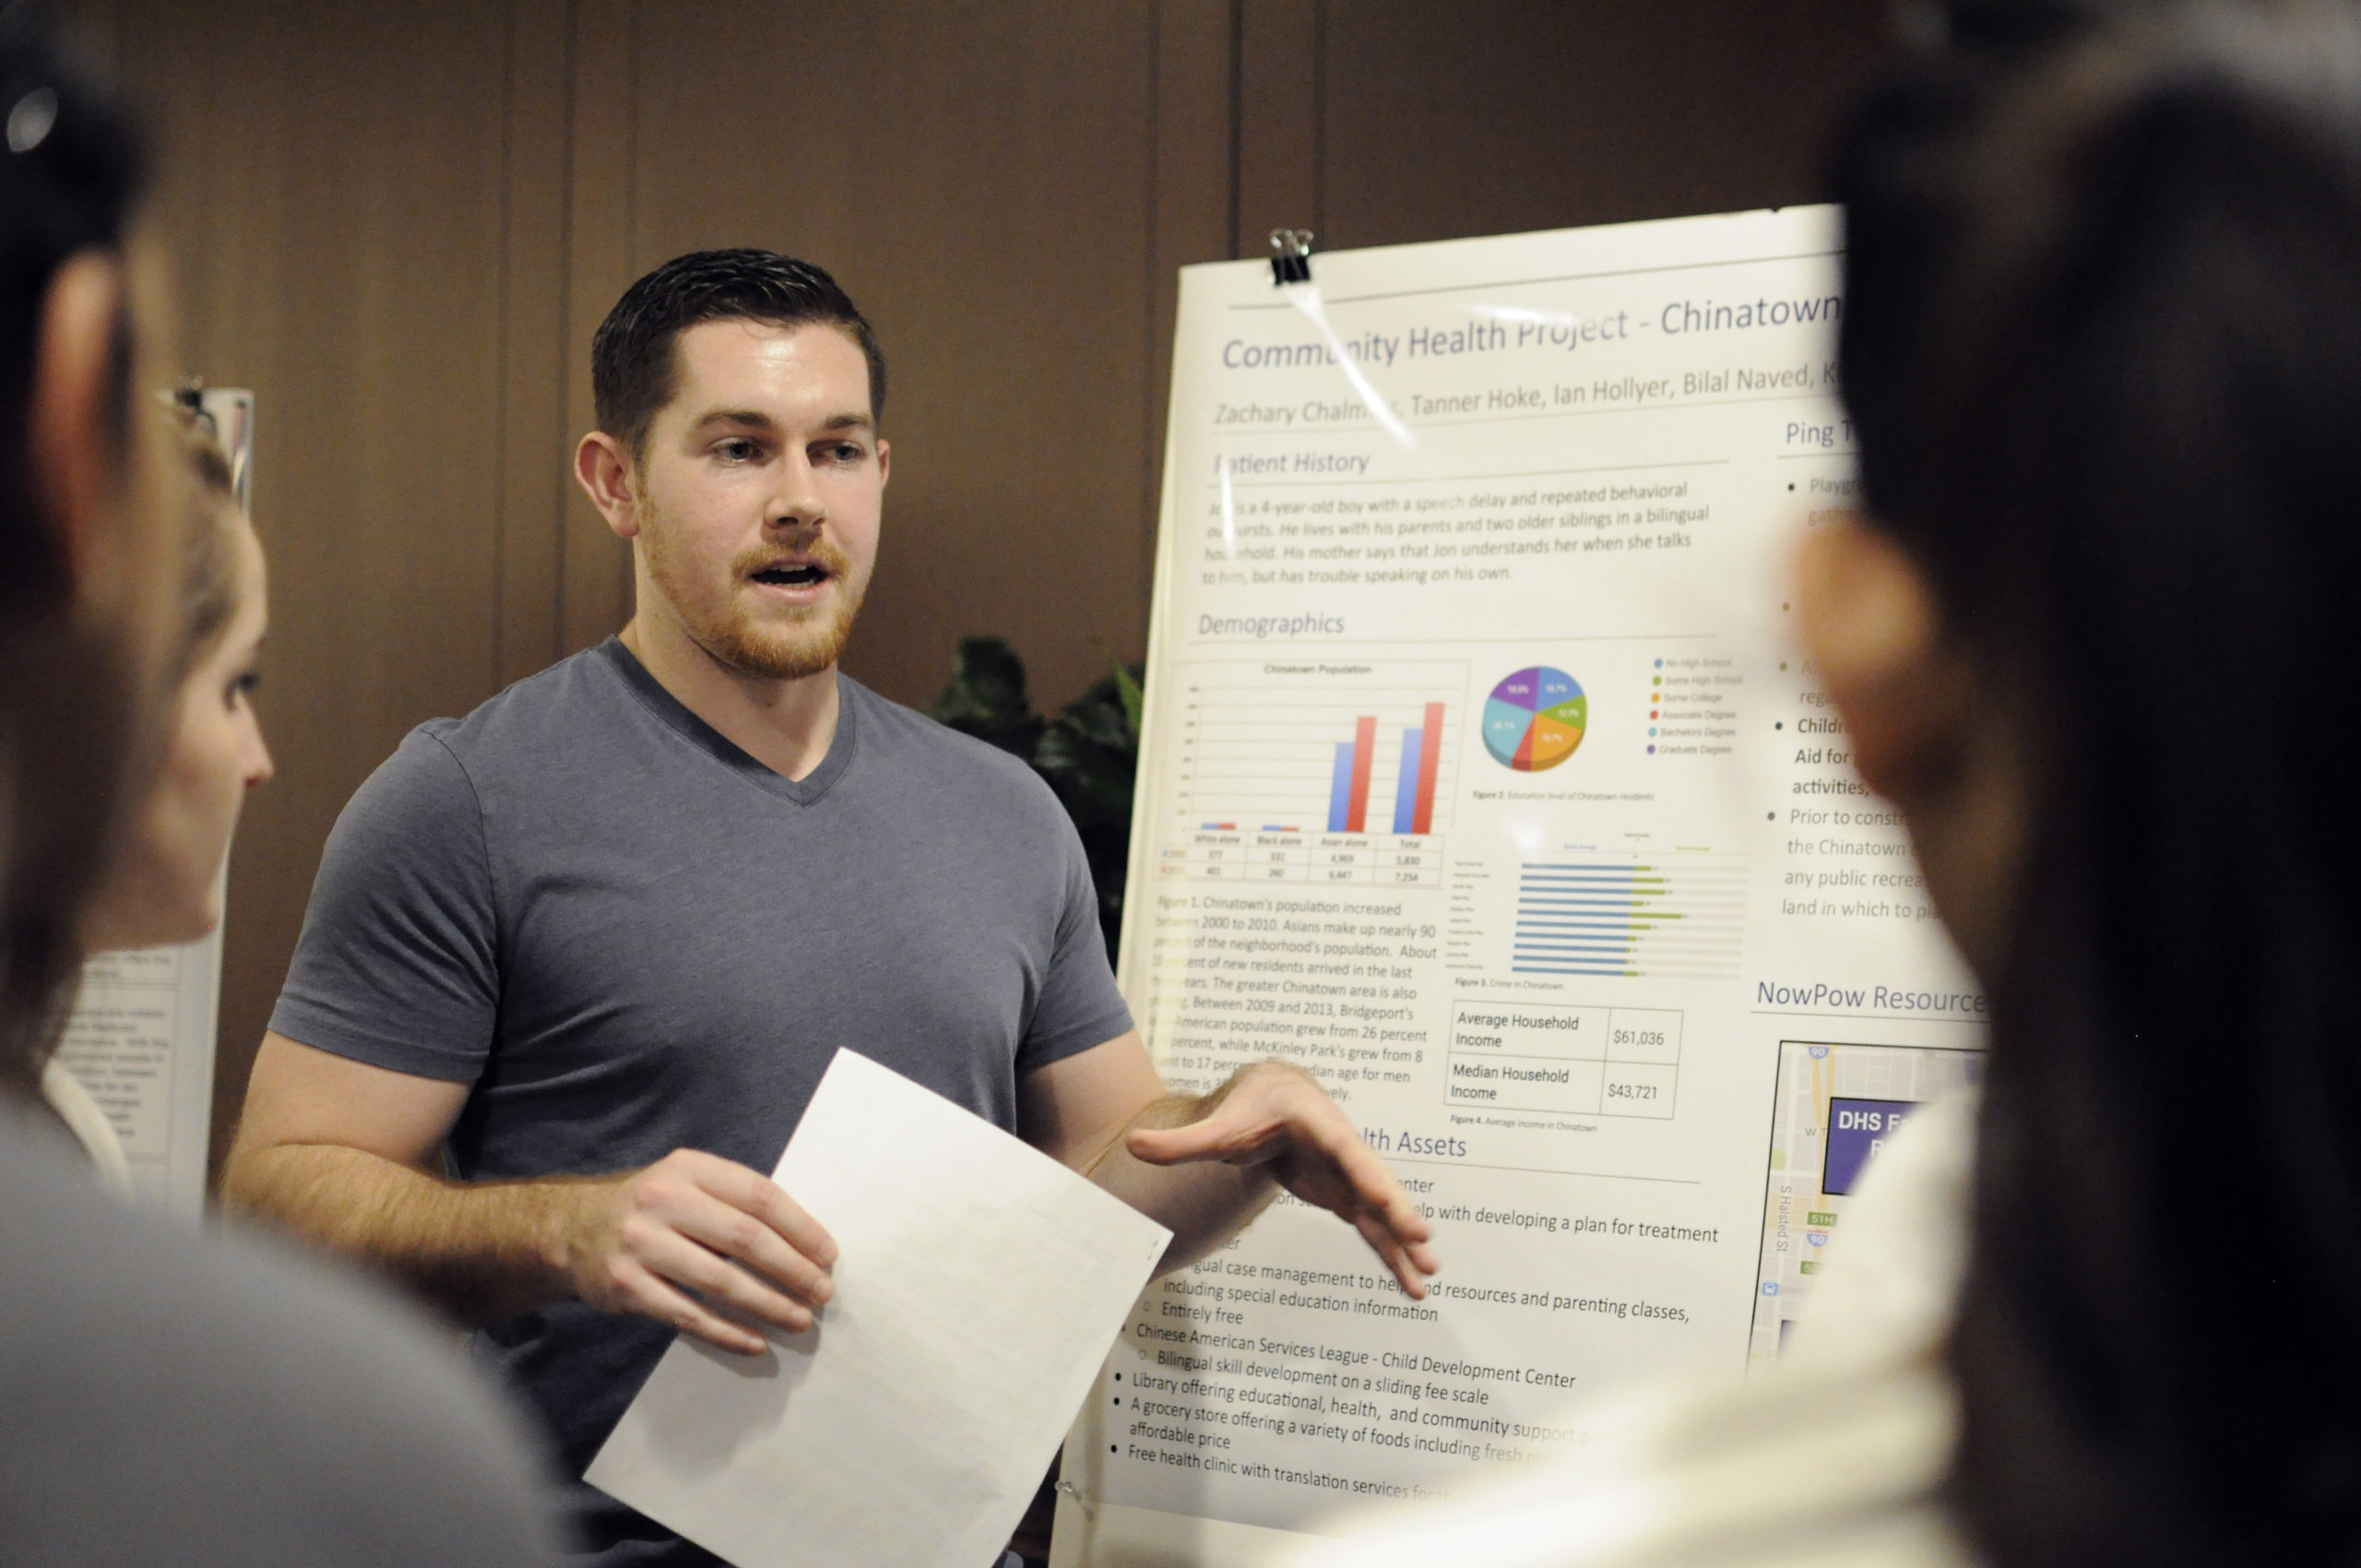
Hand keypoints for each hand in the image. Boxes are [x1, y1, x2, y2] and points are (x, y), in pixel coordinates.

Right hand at [563, 1148, 836, 1354]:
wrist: (573, 1229)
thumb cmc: (654, 1209)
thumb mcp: (689, 1183)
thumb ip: (737, 1201)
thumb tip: (806, 1245)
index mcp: (689, 1168)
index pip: (759, 1196)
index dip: (800, 1227)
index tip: (828, 1255)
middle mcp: (663, 1200)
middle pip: (745, 1238)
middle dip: (792, 1269)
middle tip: (822, 1292)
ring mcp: (641, 1243)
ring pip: (719, 1281)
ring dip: (767, 1304)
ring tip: (799, 1320)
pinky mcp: (626, 1285)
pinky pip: (687, 1315)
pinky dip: (727, 1333)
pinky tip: (755, 1343)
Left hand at [1123, 1062, 1438, 1295]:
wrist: (1276, 1096)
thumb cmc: (1252, 1104)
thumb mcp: (1219, 1124)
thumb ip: (1182, 1143)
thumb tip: (1133, 1144)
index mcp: (1318, 1123)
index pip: (1345, 1150)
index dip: (1367, 1174)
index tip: (1386, 1199)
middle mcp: (1344, 1149)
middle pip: (1374, 1182)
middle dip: (1398, 1211)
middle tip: (1423, 1240)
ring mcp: (1350, 1175)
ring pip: (1381, 1212)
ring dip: (1405, 1243)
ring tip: (1428, 1275)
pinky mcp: (1348, 1196)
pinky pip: (1374, 1229)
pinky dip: (1391, 1253)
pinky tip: (1410, 1282)